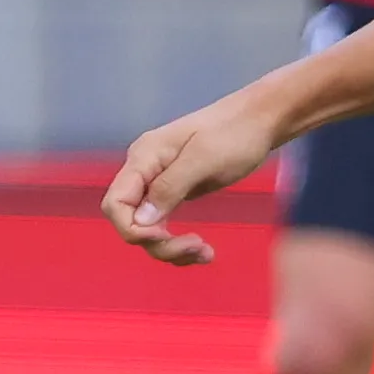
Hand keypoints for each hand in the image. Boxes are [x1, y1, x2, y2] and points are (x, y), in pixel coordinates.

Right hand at [100, 89, 284, 265]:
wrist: (259, 121)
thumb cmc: (234, 134)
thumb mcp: (204, 159)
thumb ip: (170, 187)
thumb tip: (140, 221)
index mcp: (144, 158)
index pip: (115, 204)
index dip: (132, 228)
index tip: (166, 235)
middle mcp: (144, 172)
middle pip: (129, 222)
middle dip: (158, 243)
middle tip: (197, 246)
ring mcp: (158, 184)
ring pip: (147, 231)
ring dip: (172, 249)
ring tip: (206, 252)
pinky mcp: (174, 194)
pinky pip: (164, 227)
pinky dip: (180, 244)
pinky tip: (204, 250)